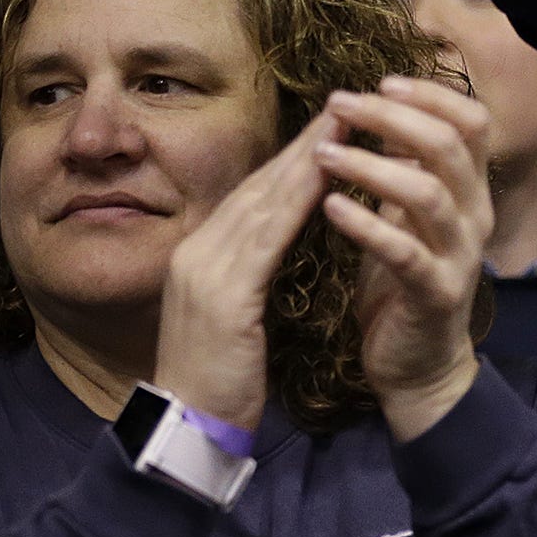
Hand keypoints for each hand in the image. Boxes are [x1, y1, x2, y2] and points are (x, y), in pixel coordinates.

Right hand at [152, 109, 345, 432]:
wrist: (186, 431)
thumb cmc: (220, 378)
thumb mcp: (234, 314)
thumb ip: (249, 272)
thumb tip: (280, 239)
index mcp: (199, 255)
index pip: (254, 193)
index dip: (294, 157)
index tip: (334, 125)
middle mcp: (197, 251)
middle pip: (260, 184)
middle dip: (307, 143)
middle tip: (350, 105)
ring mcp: (205, 270)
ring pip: (264, 200)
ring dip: (309, 159)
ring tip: (348, 124)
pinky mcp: (222, 296)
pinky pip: (267, 238)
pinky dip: (298, 202)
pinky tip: (327, 176)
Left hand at [316, 78, 492, 439]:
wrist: (416, 366)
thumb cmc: (401, 283)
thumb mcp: (407, 216)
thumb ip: (405, 168)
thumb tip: (380, 108)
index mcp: (471, 192)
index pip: (472, 122)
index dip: (431, 95)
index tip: (381, 82)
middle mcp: (475, 217)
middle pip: (450, 146)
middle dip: (393, 118)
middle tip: (340, 105)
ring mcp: (460, 257)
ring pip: (430, 194)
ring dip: (372, 167)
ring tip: (323, 154)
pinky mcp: (435, 295)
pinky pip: (405, 252)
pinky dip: (367, 225)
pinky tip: (331, 208)